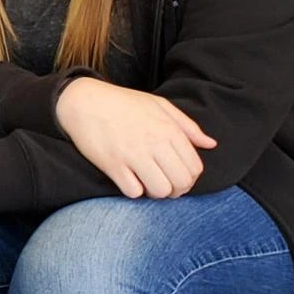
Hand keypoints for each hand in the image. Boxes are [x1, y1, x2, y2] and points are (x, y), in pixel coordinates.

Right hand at [55, 78, 215, 198]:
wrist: (83, 101)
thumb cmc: (123, 103)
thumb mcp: (159, 105)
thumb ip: (188, 126)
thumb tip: (210, 144)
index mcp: (170, 130)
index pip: (194, 167)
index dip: (189, 178)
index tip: (177, 176)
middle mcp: (155, 143)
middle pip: (181, 182)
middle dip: (177, 190)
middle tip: (165, 184)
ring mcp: (133, 155)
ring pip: (161, 190)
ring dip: (156, 192)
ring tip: (148, 183)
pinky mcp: (113, 165)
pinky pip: (134, 191)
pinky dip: (134, 190)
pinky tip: (129, 180)